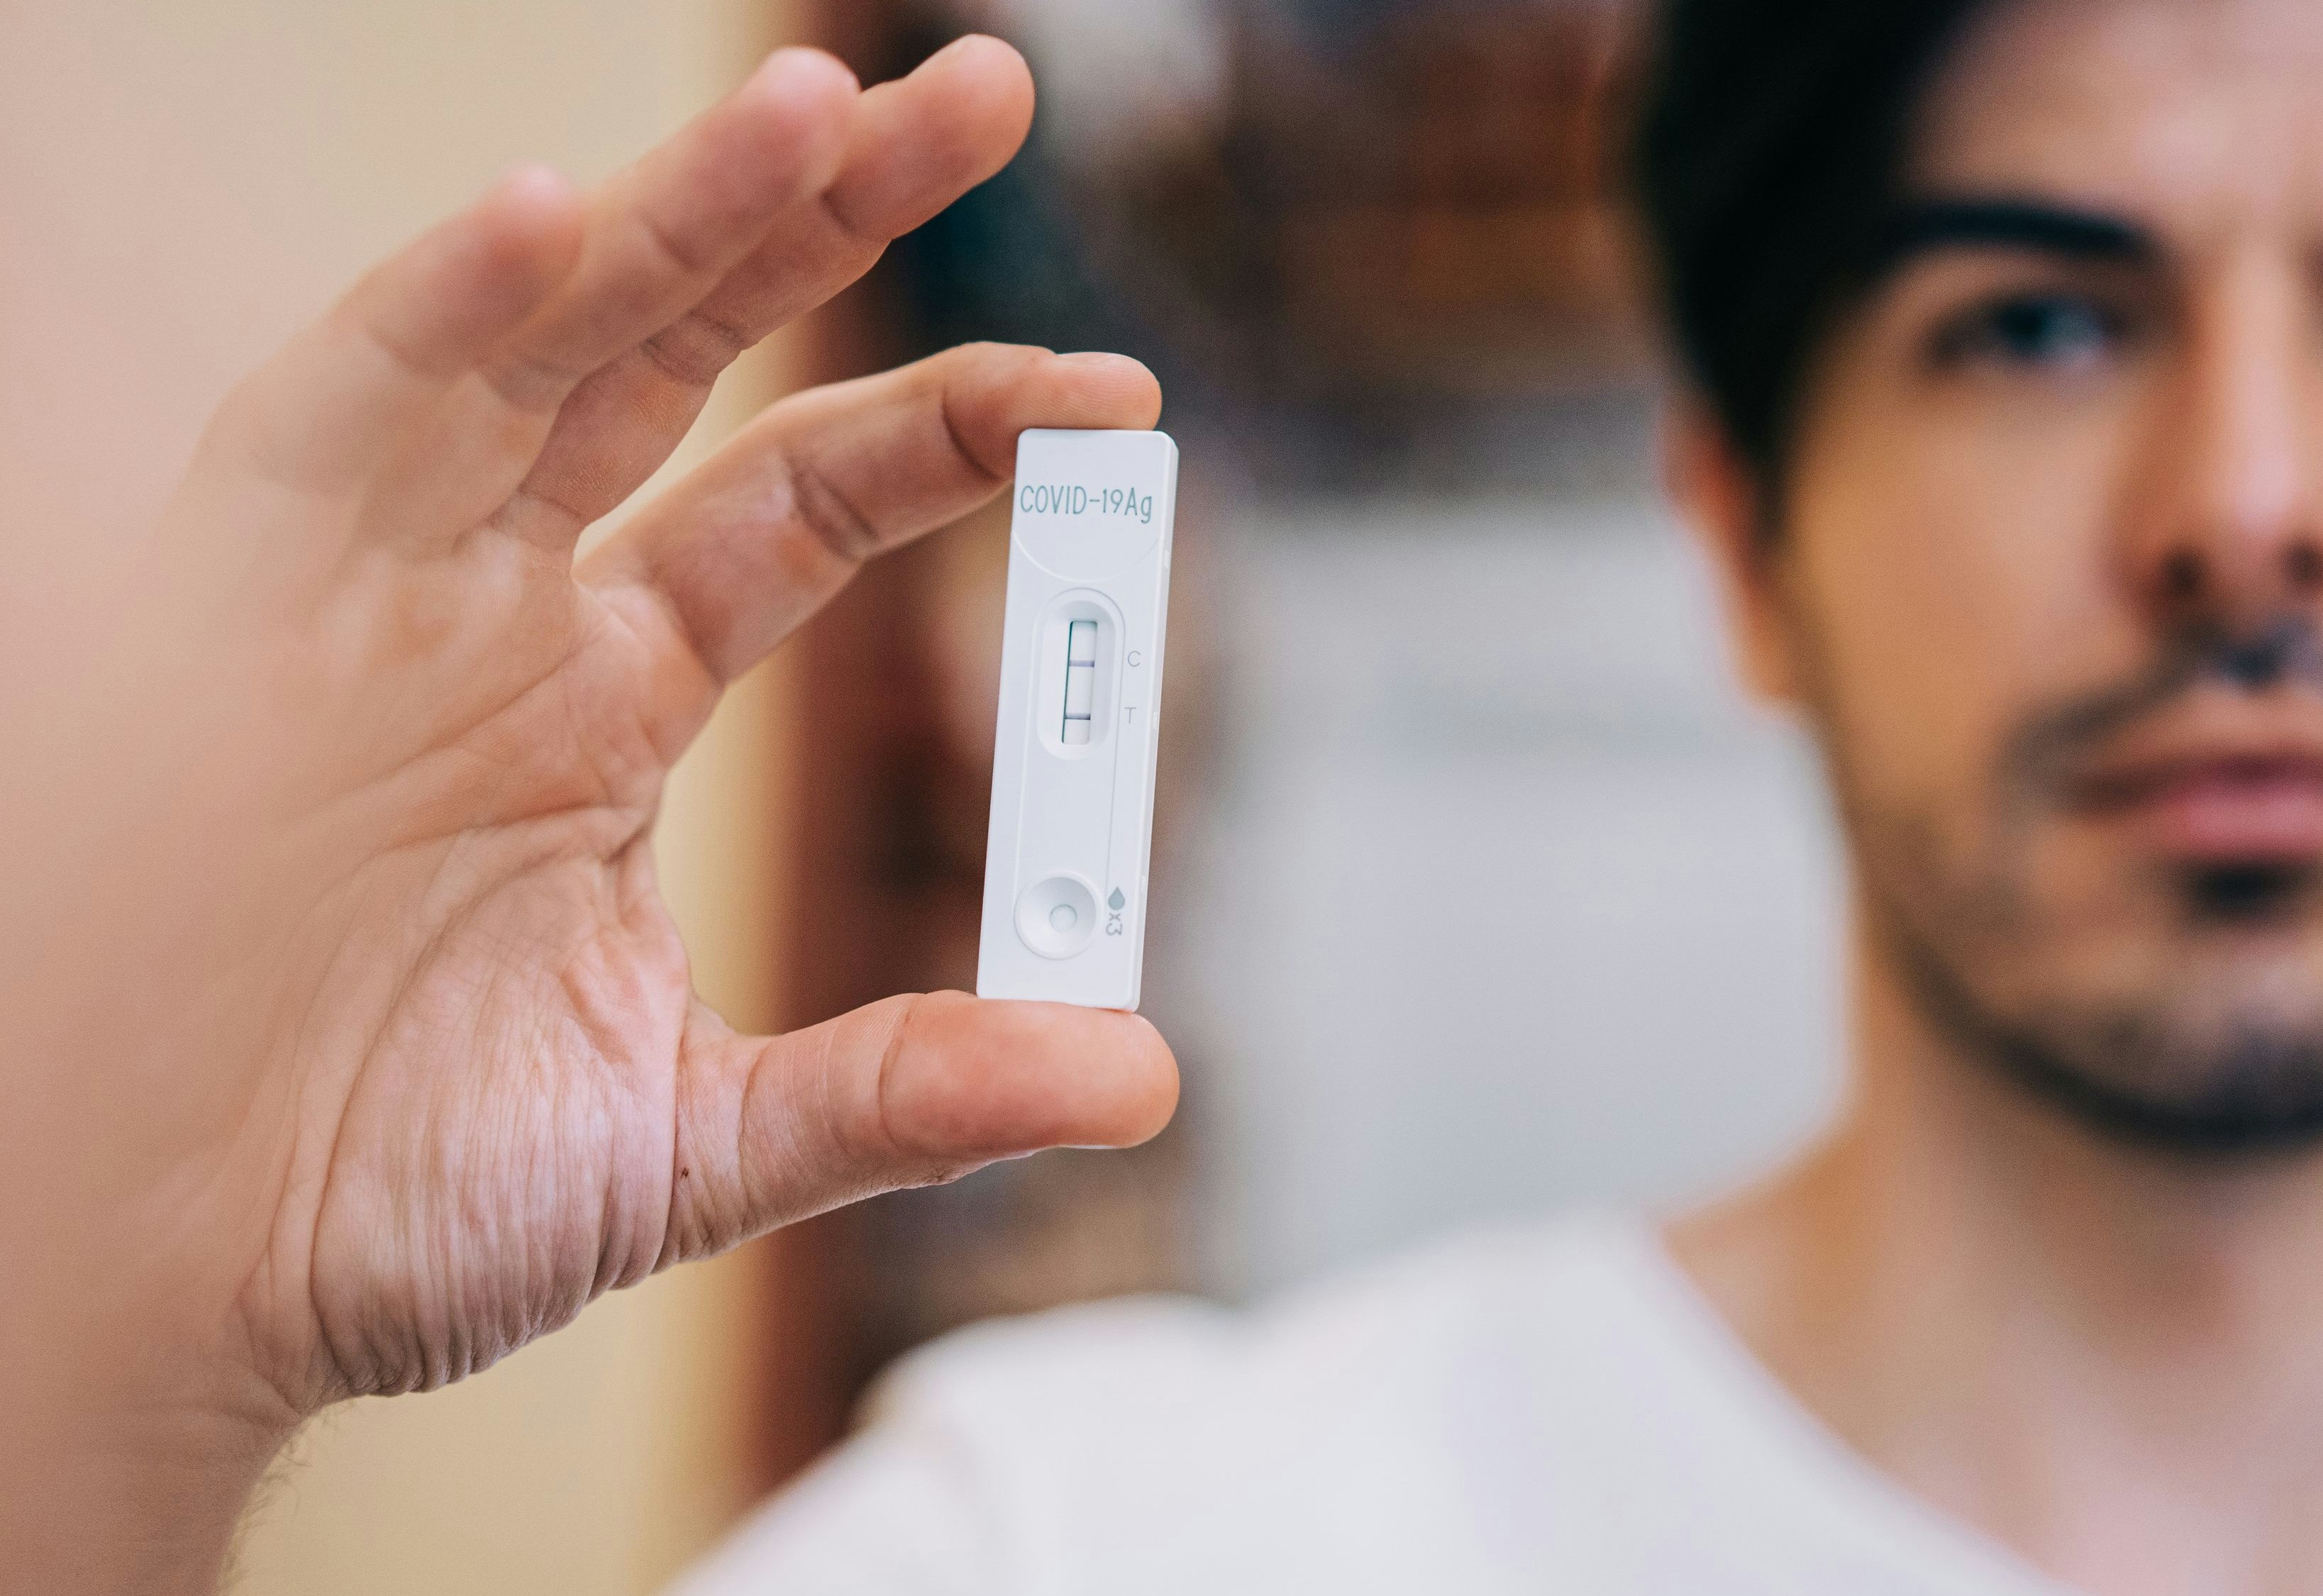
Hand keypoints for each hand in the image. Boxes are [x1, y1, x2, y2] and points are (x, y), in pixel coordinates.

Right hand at [0, 38, 1174, 1591]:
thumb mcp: (690, 1140)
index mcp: (605, 698)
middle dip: (828, 216)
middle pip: (684, 352)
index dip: (961, 429)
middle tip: (986, 94)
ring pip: (530, 346)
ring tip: (819, 104)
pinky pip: (327, 423)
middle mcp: (493, 605)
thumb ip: (907, 1089)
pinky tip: (544, 217)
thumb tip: (1145, 1072)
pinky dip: (429, 318)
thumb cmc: (385, 1205)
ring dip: (668, 216)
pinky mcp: (224, 615)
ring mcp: (361, 590)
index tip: (1119, 401)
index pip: (812, 499)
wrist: (159, 1288)